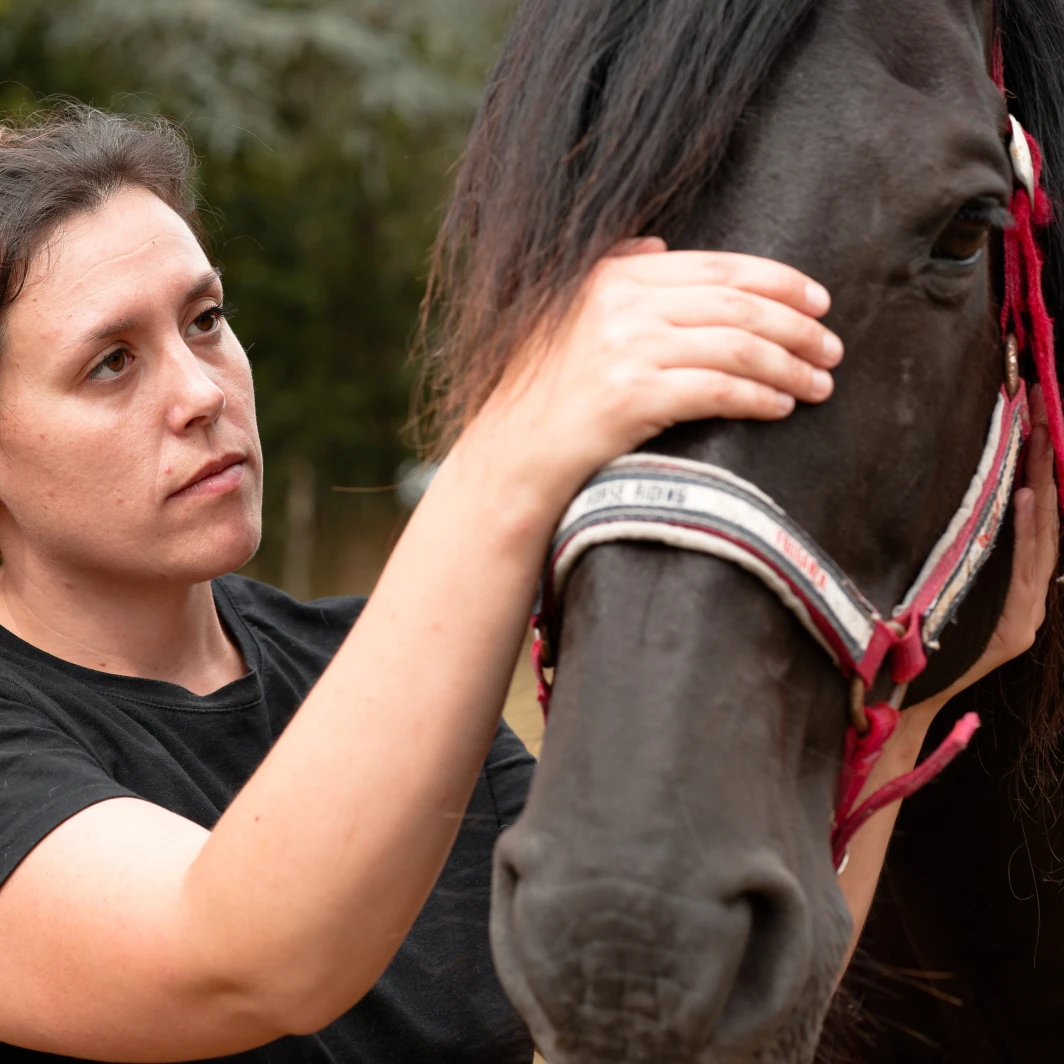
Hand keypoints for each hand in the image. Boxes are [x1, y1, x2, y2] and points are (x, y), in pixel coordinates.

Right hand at [472, 238, 841, 507]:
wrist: (514, 451)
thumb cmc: (547, 389)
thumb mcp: (569, 315)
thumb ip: (612, 271)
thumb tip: (656, 244)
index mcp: (615, 276)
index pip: (719, 267)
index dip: (780, 281)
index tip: (819, 302)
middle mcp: (624, 304)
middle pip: (738, 304)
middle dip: (798, 327)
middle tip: (832, 348)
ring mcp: (627, 350)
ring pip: (737, 347)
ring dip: (790, 366)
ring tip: (819, 384)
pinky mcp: (633, 397)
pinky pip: (718, 391)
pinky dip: (759, 398)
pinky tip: (781, 407)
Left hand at [912, 385, 1058, 723]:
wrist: (904, 702)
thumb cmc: (914, 646)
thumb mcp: (939, 589)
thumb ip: (955, 556)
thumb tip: (954, 504)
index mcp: (1014, 586)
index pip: (1036, 519)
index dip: (1041, 472)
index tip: (1036, 423)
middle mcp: (1027, 597)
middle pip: (1048, 522)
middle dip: (1048, 468)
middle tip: (1044, 416)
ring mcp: (1024, 613)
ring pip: (1045, 542)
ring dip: (1045, 489)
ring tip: (1042, 444)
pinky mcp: (1014, 630)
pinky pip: (1025, 573)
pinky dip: (1029, 535)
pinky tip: (1028, 500)